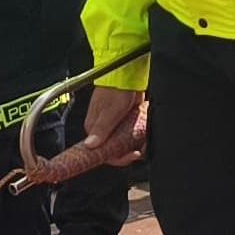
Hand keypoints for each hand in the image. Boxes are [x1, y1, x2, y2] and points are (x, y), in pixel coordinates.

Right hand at [7, 86, 147, 188]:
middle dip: (127, 153)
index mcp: (93, 129)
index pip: (101, 152)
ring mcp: (113, 126)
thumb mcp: (109, 111)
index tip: (128, 157)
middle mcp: (102, 130)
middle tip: (138, 152)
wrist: (127, 76)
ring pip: (123, 144)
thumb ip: (101, 129)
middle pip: (114, 150)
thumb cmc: (115, 90)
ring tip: (144, 144)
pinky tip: (144, 137)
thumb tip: (90, 145)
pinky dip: (137, 137)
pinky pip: (130, 136)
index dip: (115, 158)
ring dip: (134, 145)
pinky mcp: (123, 122)